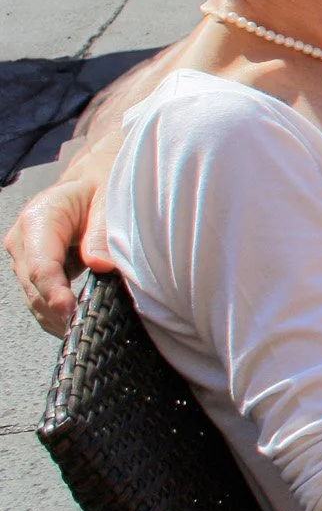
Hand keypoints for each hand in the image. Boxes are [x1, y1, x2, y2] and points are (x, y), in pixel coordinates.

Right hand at [5, 170, 109, 338]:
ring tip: (82, 330)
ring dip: (56, 317)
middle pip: (34, 286)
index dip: (53, 291)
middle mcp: (23, 239)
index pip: (40, 264)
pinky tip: (75, 322)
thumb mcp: (109, 199)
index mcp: (39, 218)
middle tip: (82, 328)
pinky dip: (57, 312)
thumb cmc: (101, 186)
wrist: (91, 181)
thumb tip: (100, 264)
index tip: (69, 310)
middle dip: (56, 311)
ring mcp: (25, 256)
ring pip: (34, 297)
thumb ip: (103, 231)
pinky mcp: (34, 269)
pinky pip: (41, 297)